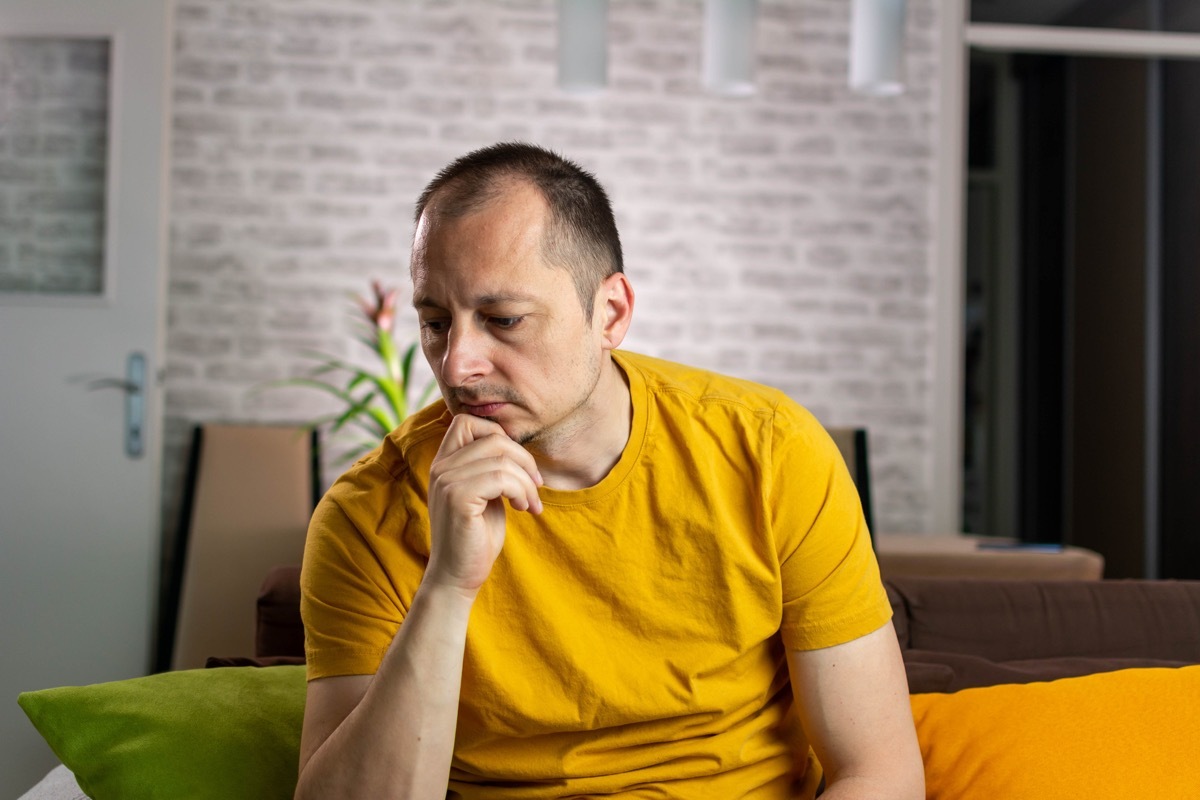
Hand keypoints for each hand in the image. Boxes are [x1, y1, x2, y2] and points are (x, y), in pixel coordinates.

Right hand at [425, 414, 542, 595]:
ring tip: (529, 503)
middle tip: (535, 487)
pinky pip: (501, 478)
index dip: (499, 435)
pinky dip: (521, 491)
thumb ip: (492, 468)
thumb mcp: (486, 494)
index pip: (467, 421)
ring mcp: (446, 481)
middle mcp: (441, 467)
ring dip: (526, 482)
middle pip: (494, 437)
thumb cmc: (476, 537)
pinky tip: (522, 509)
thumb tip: (518, 448)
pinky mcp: (457, 498)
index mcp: (444, 463)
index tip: (518, 466)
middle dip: (524, 460)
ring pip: (502, 459)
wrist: (458, 577)